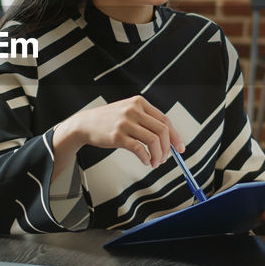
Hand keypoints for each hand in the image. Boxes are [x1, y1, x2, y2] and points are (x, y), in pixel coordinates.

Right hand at [53, 96, 184, 167]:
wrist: (85, 124)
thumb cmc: (108, 120)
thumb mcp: (128, 112)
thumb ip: (146, 121)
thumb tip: (167, 139)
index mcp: (139, 103)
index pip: (165, 120)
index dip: (175, 136)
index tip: (180, 148)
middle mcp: (134, 110)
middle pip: (162, 130)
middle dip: (167, 148)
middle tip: (166, 158)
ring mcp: (125, 122)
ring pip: (153, 140)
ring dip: (158, 155)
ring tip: (155, 162)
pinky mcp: (118, 136)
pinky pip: (139, 149)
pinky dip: (146, 158)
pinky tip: (145, 161)